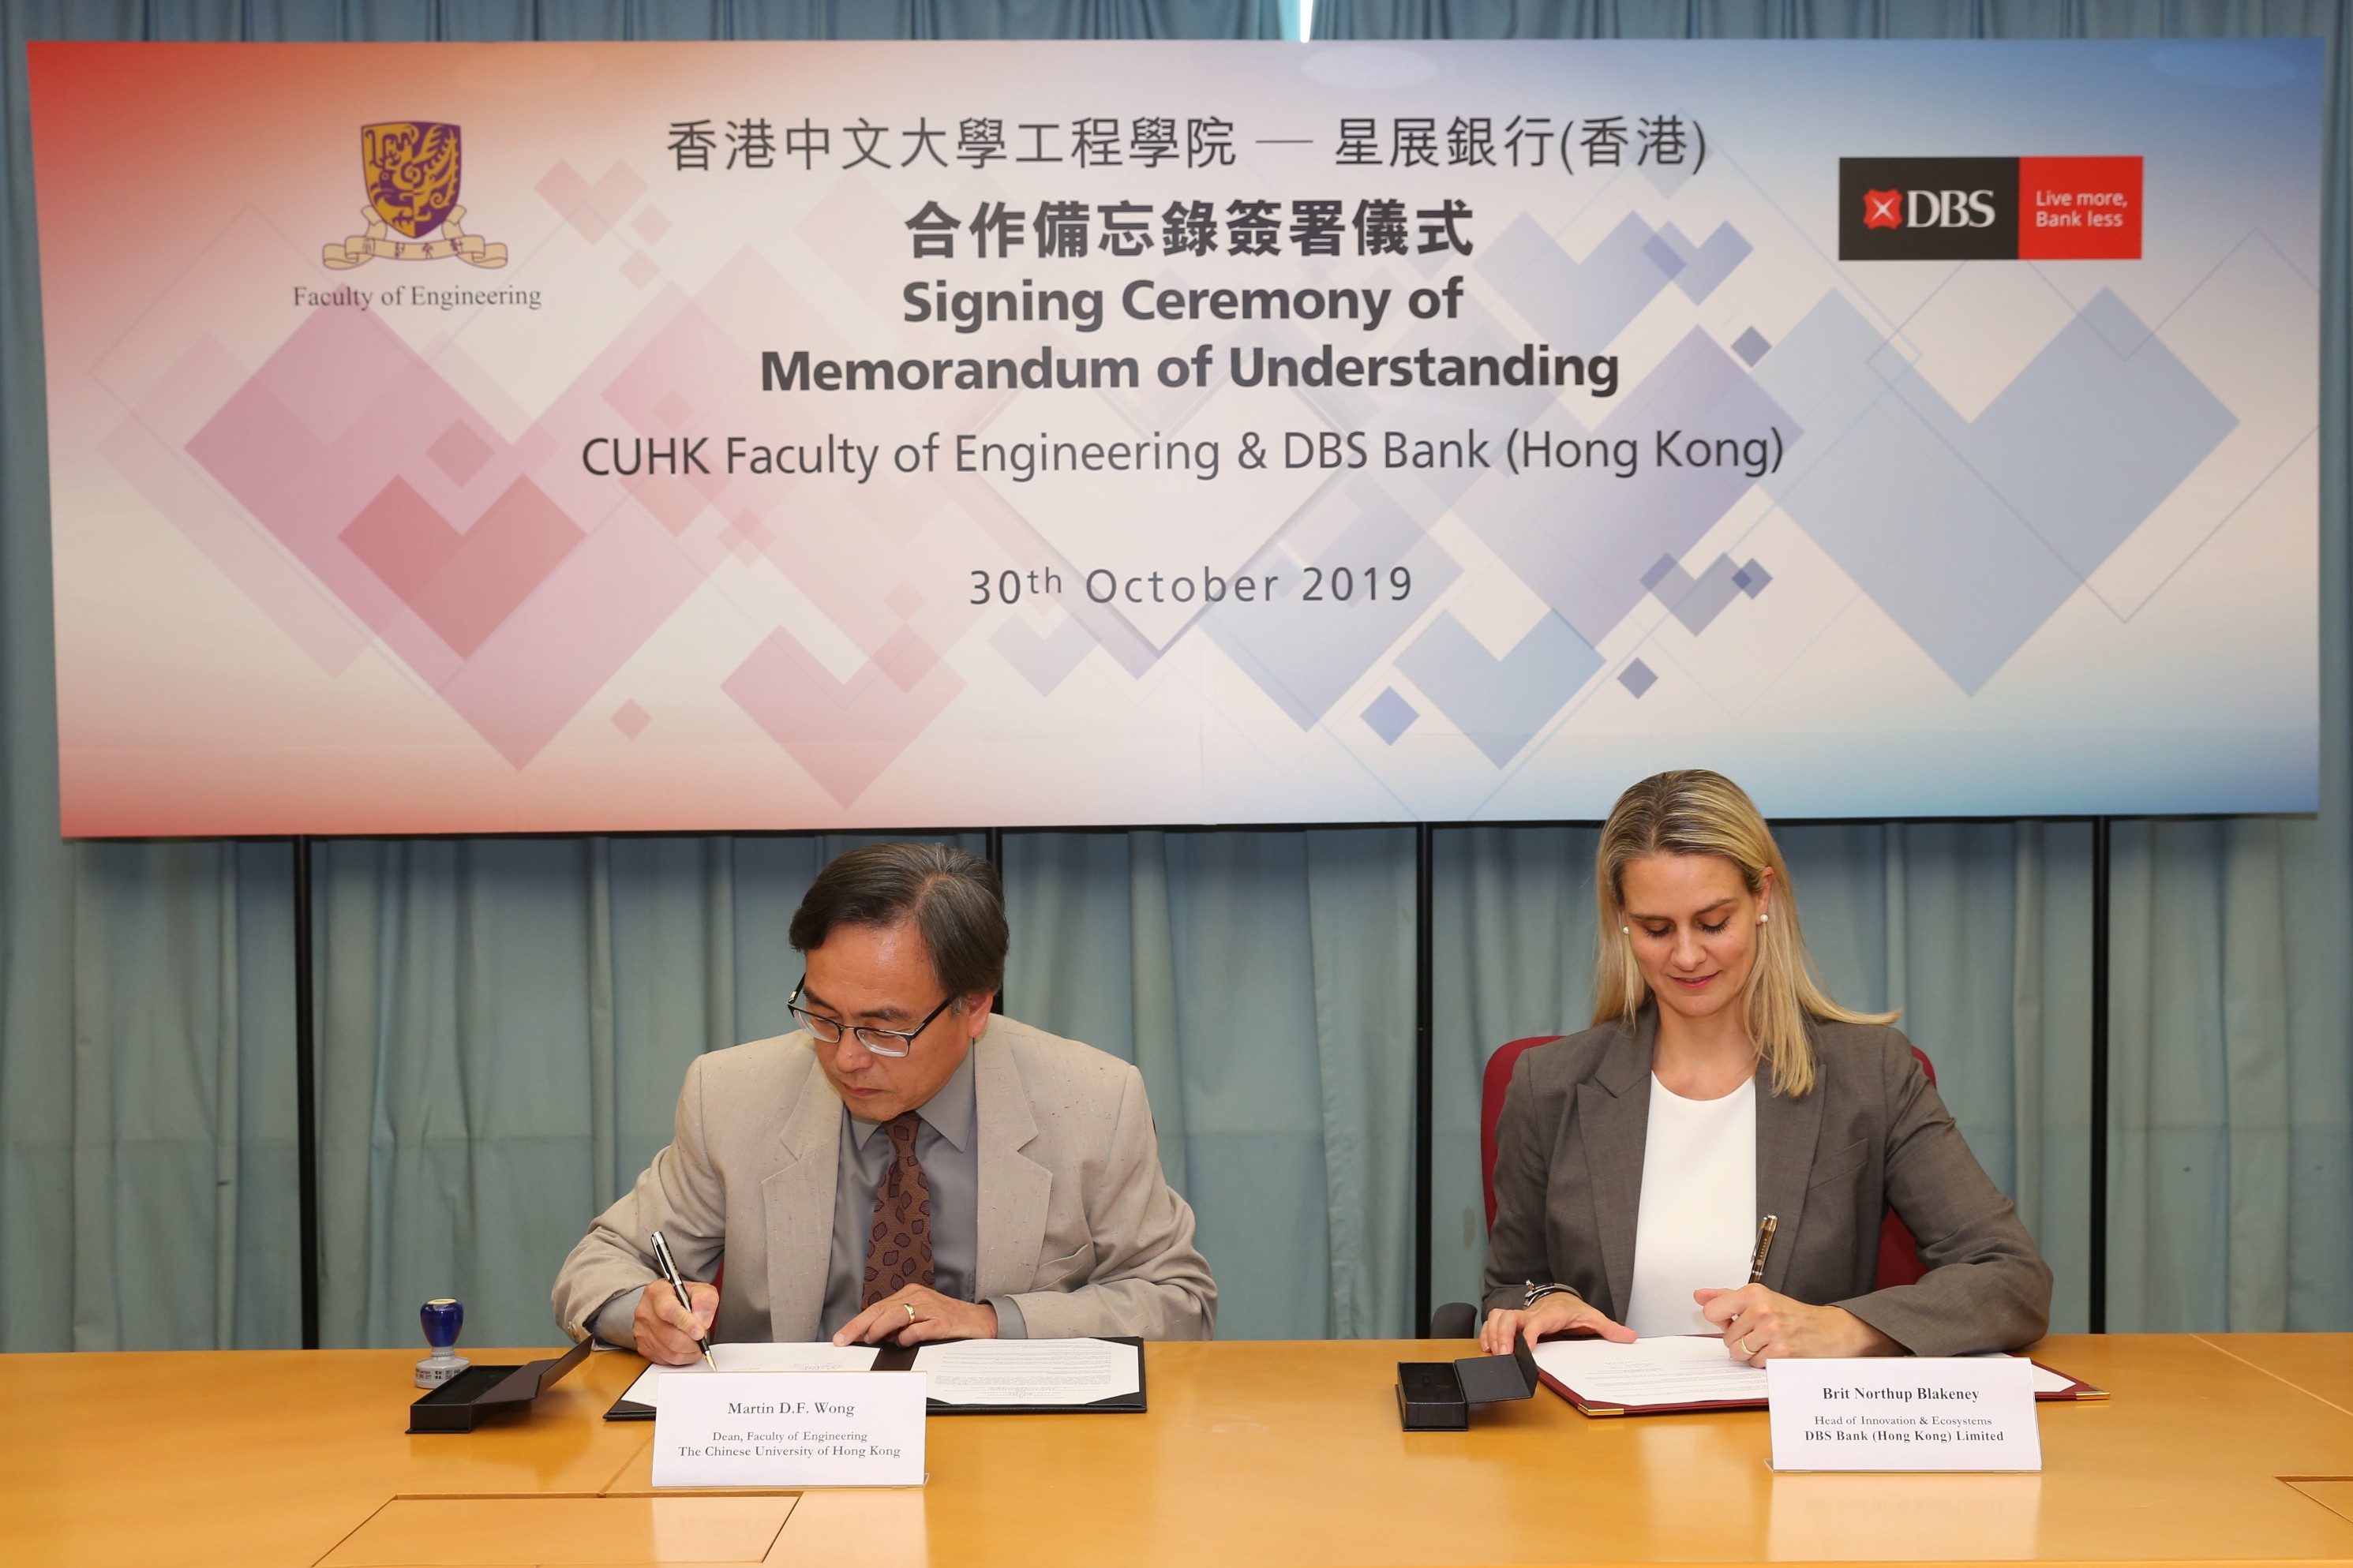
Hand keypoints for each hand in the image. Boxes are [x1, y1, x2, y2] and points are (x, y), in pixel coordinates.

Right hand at [632, 1280, 718, 1365]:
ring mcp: (642, 1331)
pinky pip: (666, 1360)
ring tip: (696, 1341)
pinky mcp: (643, 1347)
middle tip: (702, 1336)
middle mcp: (645, 1311)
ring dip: (690, 1352)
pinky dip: (682, 1357)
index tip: (700, 1332)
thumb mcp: (700, 1289)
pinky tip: (686, 1347)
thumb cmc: (682, 1296)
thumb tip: (702, 1319)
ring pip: (670, 1353)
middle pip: (671, 1337)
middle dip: (693, 1342)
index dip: (686, 1323)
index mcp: (657, 1292)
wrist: (666, 1302)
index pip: (668, 1310)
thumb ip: (705, 1300)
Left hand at [832, 1284, 998, 1346]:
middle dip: (859, 1326)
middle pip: (881, 1310)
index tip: (841, 1337)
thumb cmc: (948, 1320)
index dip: (856, 1323)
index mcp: (911, 1294)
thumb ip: (899, 1325)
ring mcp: (931, 1309)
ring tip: (870, 1340)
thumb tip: (875, 1337)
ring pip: (897, 1314)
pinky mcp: (942, 1322)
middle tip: (844, 1340)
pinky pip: (918, 1329)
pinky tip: (902, 1343)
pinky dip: (906, 1337)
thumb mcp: (920, 1318)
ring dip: (880, 1329)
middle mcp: (918, 1297)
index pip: (877, 1308)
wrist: (980, 1321)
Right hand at [1479, 1292, 1635, 1355]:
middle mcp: (1532, 1313)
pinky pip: (1494, 1322)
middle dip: (1502, 1336)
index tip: (1525, 1349)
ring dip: (1492, 1334)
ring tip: (1494, 1354)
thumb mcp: (1594, 1317)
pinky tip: (1488, 1347)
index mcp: (1551, 1313)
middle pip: (1509, 1317)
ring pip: (1498, 1316)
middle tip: (1504, 1356)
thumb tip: (1630, 1337)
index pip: (1535, 1321)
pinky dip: (1487, 1333)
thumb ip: (1610, 1328)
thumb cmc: (1574, 1310)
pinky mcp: (1514, 1321)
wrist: (1562, 1297)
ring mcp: (1521, 1316)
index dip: (1528, 1334)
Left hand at [1695, 1285, 1900, 1363]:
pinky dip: (1765, 1362)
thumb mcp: (1759, 1298)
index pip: (1712, 1312)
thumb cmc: (1792, 1315)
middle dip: (1740, 1340)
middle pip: (1726, 1338)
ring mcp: (1772, 1331)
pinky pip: (1755, 1364)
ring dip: (1751, 1354)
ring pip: (1738, 1353)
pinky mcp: (1781, 1352)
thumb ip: (1725, 1297)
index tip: (1735, 1320)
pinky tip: (1778, 1352)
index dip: (1721, 1321)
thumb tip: (1698, 1296)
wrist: (1828, 1330)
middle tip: (1761, 1333)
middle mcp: (1761, 1310)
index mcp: (1752, 1293)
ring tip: (1769, 1343)